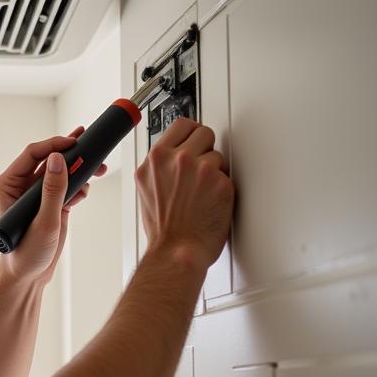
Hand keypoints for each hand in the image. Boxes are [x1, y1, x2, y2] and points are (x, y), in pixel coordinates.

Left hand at [0, 126, 107, 285]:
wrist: (29, 277)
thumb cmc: (25, 254)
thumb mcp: (43, 222)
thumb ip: (52, 190)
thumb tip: (58, 159)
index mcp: (7, 186)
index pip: (32, 154)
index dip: (54, 145)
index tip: (74, 143)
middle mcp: (20, 187)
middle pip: (48, 159)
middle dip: (70, 152)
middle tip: (90, 141)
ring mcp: (37, 196)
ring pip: (60, 172)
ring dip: (79, 169)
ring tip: (98, 167)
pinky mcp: (51, 205)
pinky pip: (66, 186)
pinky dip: (79, 185)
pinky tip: (87, 189)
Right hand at [136, 117, 233, 270]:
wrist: (176, 251)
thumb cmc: (163, 230)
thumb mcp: (148, 190)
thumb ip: (161, 168)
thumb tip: (174, 157)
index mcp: (155, 160)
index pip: (181, 126)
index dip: (191, 134)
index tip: (194, 141)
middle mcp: (177, 160)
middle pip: (203, 132)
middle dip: (205, 148)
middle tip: (202, 169)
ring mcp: (200, 168)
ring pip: (218, 154)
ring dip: (215, 170)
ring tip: (203, 192)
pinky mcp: (221, 181)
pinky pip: (228, 175)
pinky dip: (223, 187)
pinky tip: (211, 202)